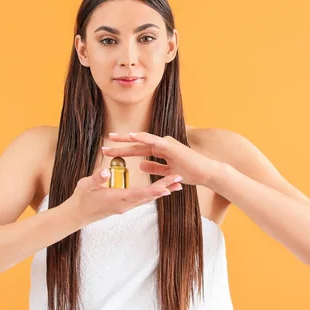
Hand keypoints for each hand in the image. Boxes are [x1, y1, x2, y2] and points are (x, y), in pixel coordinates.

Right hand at [69, 165, 183, 224]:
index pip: (140, 194)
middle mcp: (125, 205)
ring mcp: (125, 206)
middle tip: (180, 181)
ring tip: (176, 185)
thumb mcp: (86, 185)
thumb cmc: (81, 198)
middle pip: (148, 196)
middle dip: (164, 187)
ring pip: (147, 198)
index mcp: (117, 198)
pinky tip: (160, 189)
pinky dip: (152, 194)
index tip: (168, 186)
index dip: (154, 190)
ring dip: (161, 191)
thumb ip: (97, 178)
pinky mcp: (123, 205)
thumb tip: (105, 172)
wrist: (77, 215)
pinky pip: (142, 200)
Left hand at [101, 132, 219, 186]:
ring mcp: (166, 143)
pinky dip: (142, 138)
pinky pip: (153, 140)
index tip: (109, 152)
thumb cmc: (190, 173)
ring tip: (113, 138)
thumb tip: (140, 165)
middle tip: (104, 146)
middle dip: (120, 145)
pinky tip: (132, 136)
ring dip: (127, 139)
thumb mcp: (168, 172)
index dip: (123, 151)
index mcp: (160, 150)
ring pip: (142, 140)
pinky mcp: (170, 146)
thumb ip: (155, 167)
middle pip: (136, 145)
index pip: (138, 150)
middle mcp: (161, 144)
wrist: (206, 173)